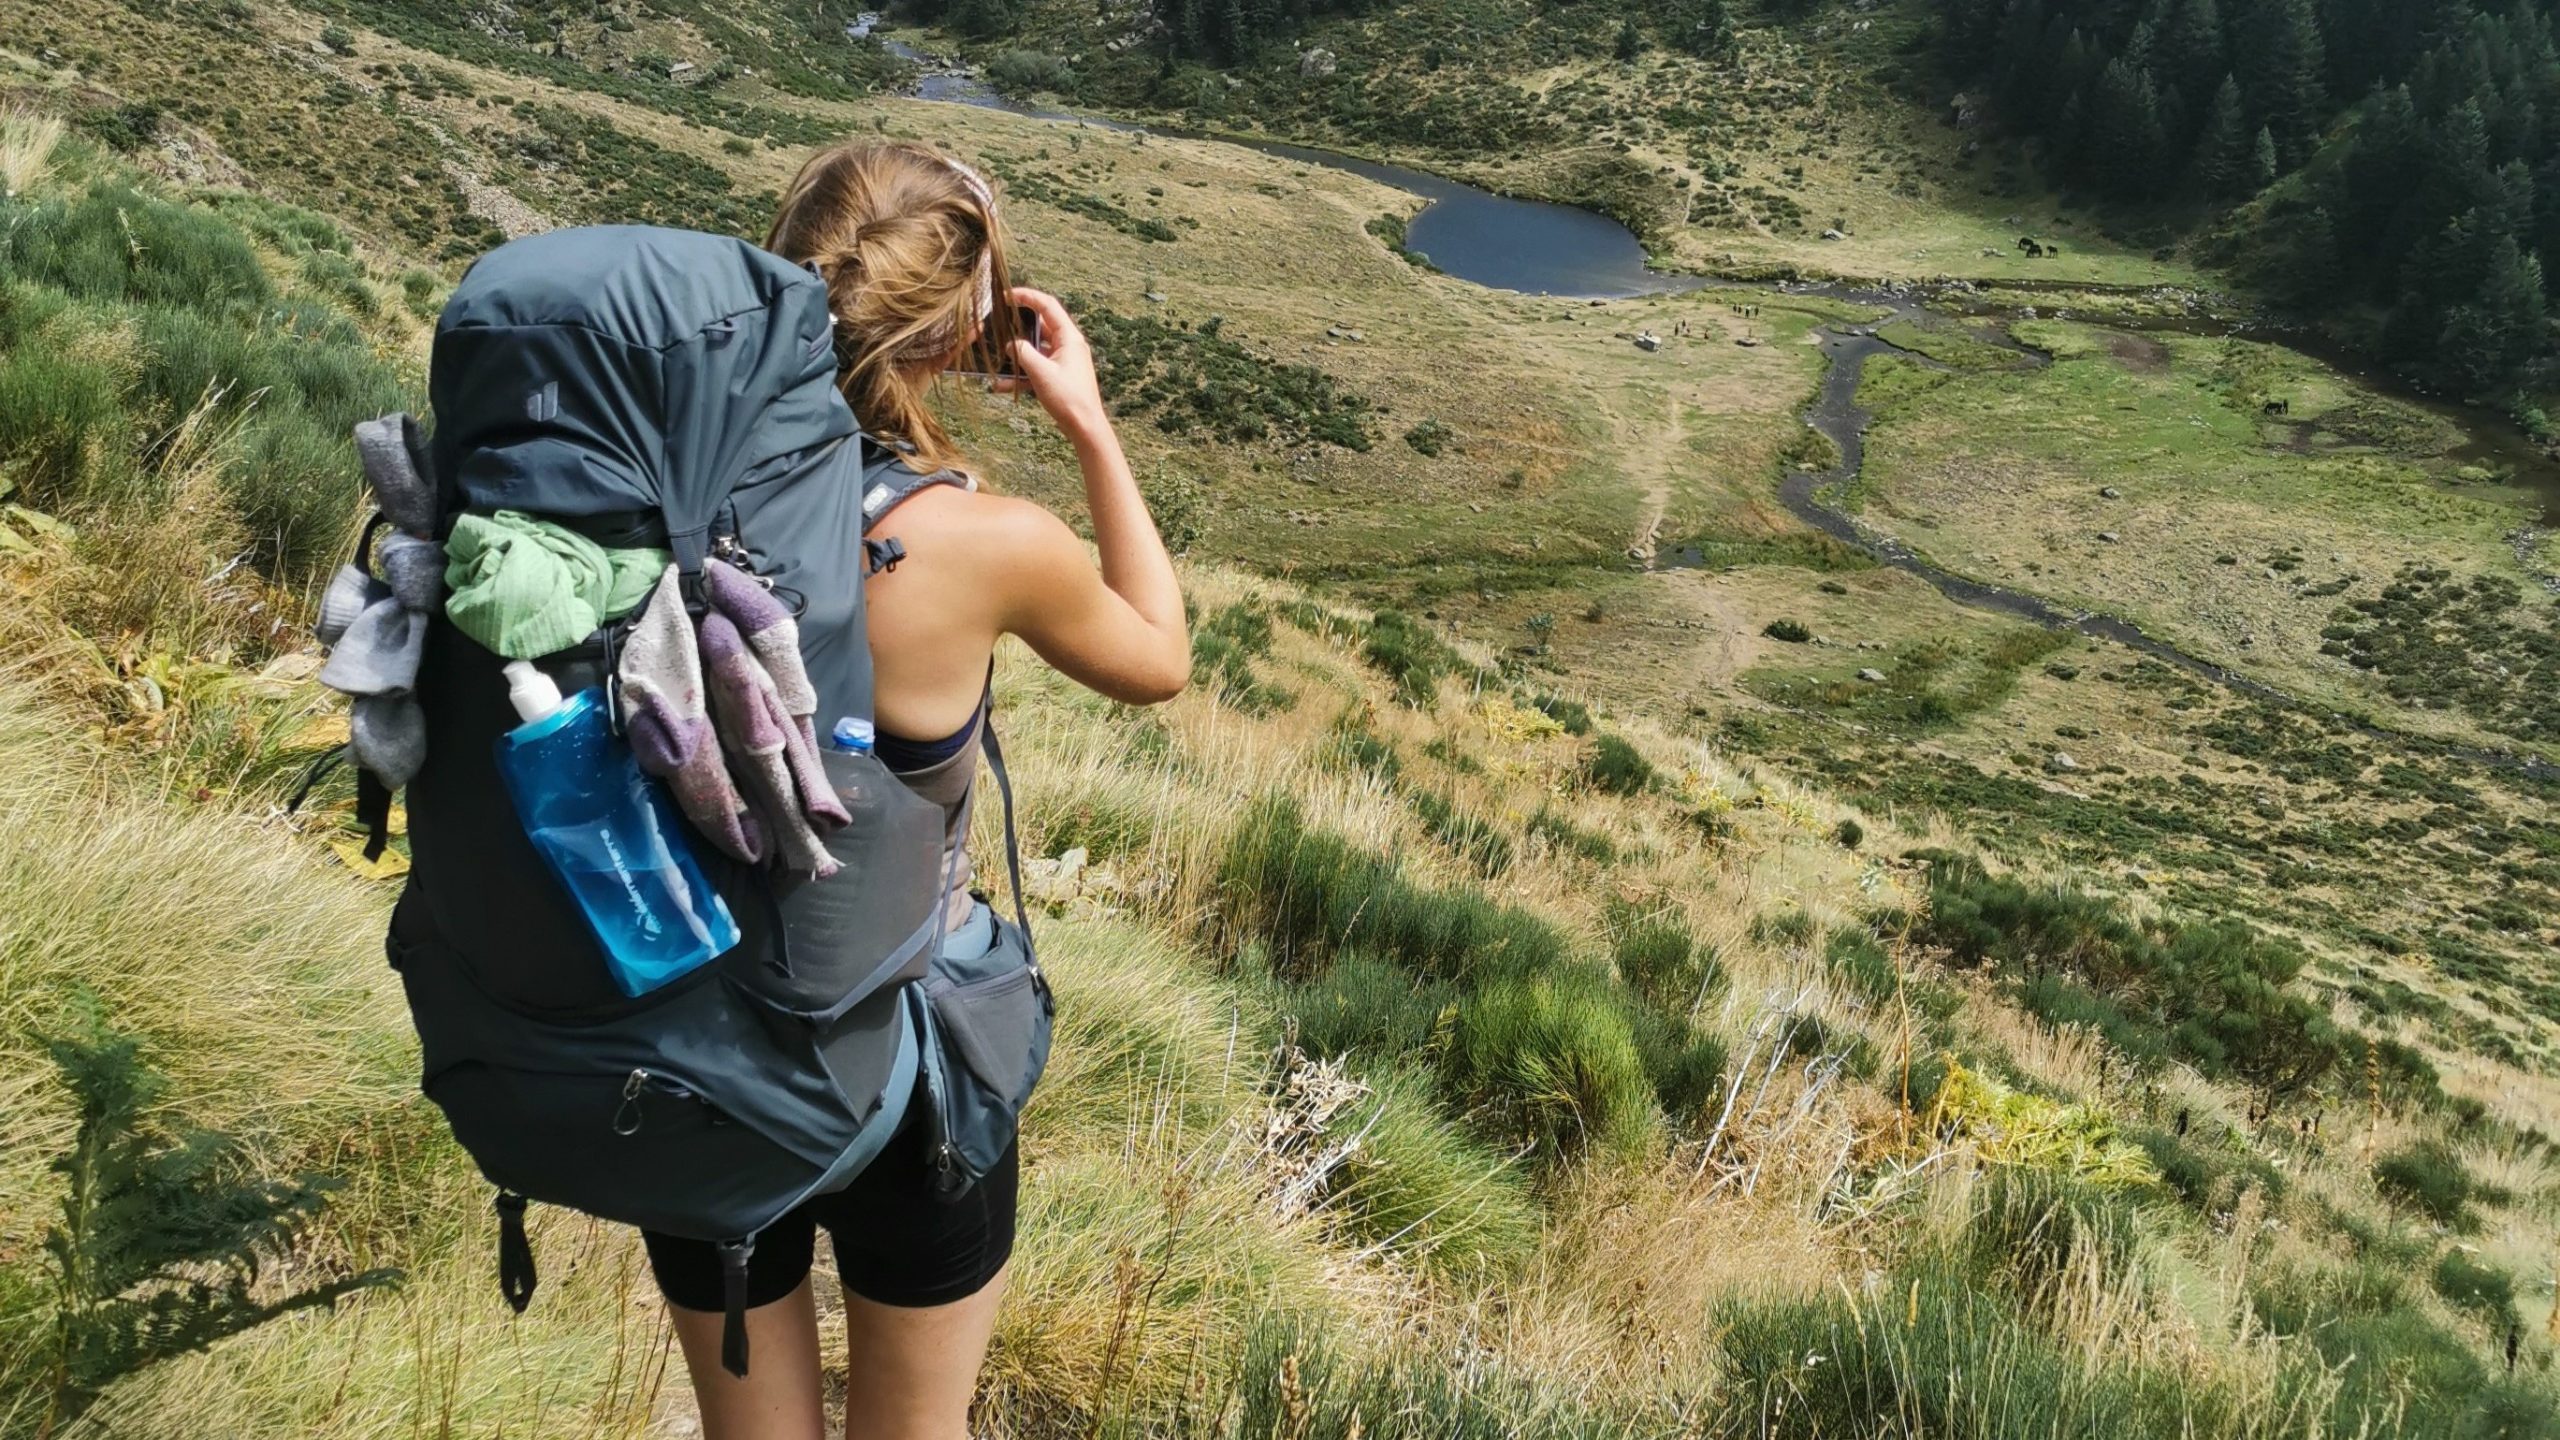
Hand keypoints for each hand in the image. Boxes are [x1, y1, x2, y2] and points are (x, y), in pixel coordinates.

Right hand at [1001, 287, 1109, 442]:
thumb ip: (1023, 353)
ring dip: (1017, 355)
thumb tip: (1010, 344)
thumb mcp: (1041, 373)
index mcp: (1069, 338)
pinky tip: (1001, 385)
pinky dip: (1021, 374)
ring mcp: (1064, 361)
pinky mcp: (1059, 376)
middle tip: (998, 322)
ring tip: (997, 357)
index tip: (1007, 295)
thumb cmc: (1069, 399)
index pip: (1048, 306)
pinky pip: (1037, 369)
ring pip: (1036, 349)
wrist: (1085, 427)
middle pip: (1040, 326)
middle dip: (1018, 326)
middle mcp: (1068, 345)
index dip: (1027, 296)